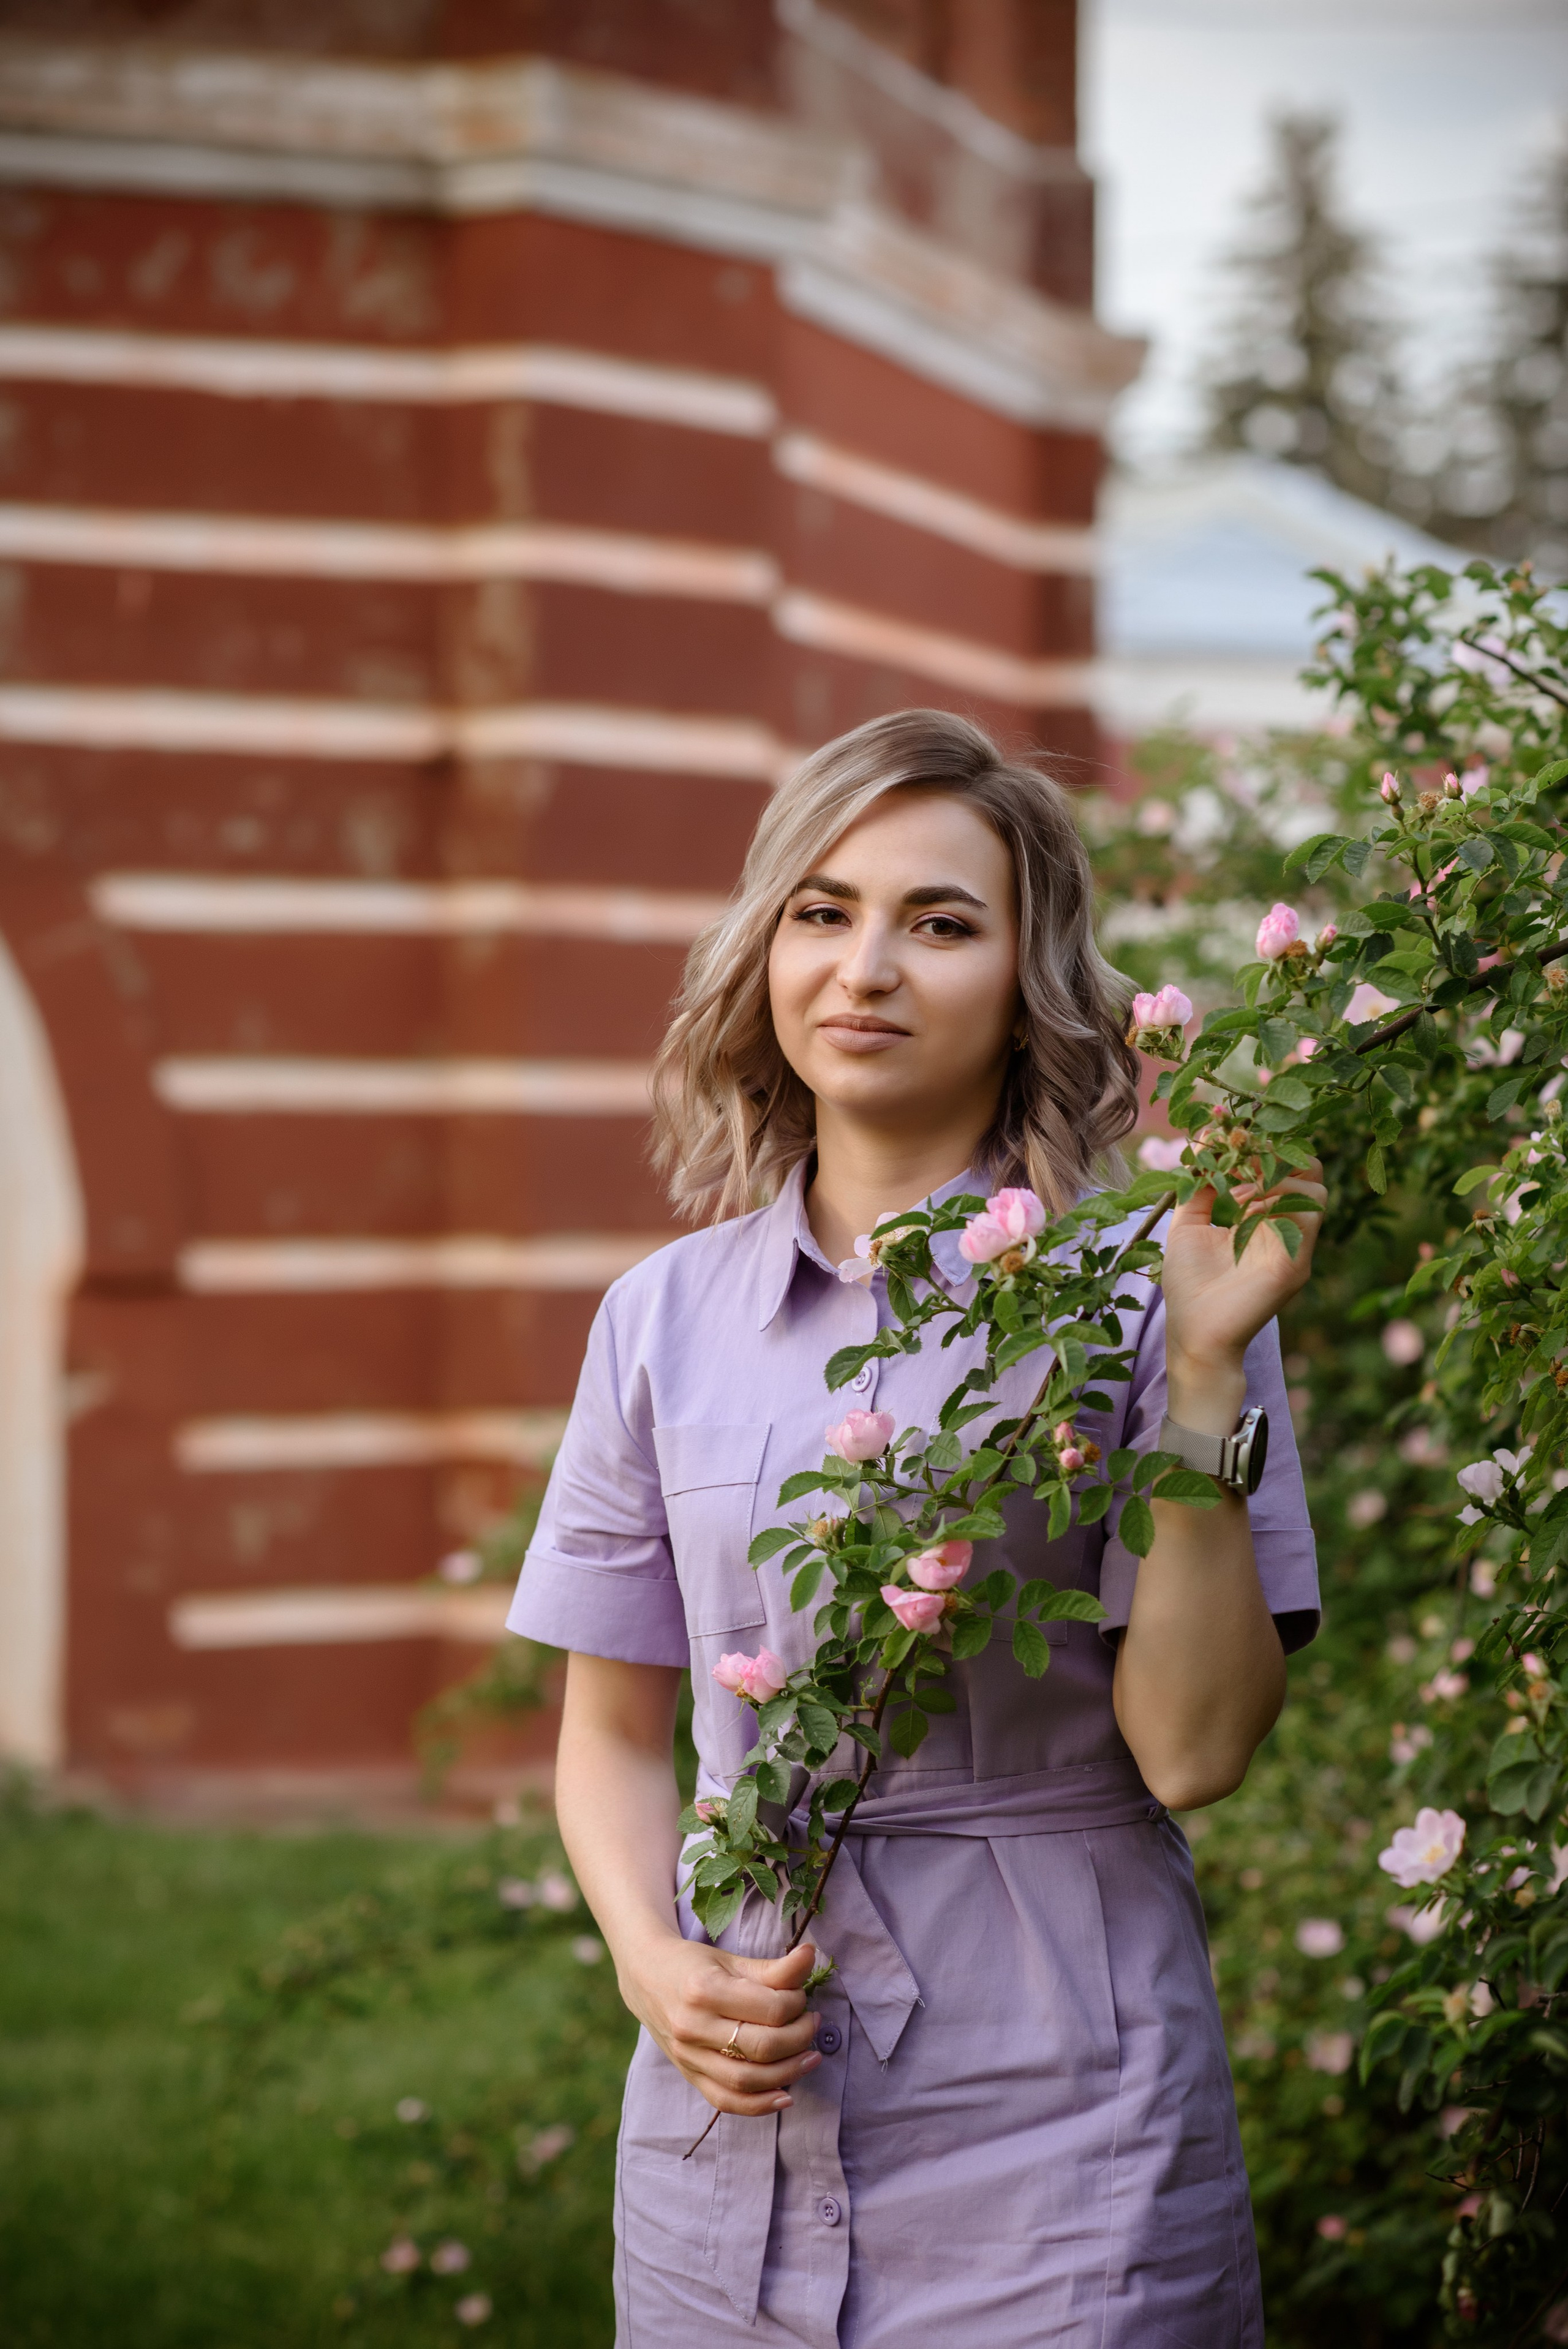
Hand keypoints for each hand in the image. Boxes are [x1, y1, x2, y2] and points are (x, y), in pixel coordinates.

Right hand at [616, 1932, 821, 2114]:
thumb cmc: (693, 1964)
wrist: (645, 1976)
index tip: (801, 1997)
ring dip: (789, 2072)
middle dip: (800, 2037)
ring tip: (810, 2056)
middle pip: (762, 2047)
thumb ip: (773, 1968)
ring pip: (747, 2080)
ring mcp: (688, 2056)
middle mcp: (693, 2027)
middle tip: (813, 2023)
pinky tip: (784, 2096)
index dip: (797, 2004)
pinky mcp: (688, 2075)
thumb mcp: (731, 1960)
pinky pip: (726, 2101)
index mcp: (704, 1990)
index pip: (769, 2009)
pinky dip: (758, 2105)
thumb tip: (811, 1956)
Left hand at [1161, 1156, 1324, 1426]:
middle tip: (1241, 1150)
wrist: (1194, 1333)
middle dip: (1276, 1152)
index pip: (1280, 1165)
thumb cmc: (1189, 1283)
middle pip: (1309, 1169)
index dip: (1261, 1142)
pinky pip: (1307, 1217)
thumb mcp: (1188, 1222)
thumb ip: (1199, 1182)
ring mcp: (1295, 1244)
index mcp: (1261, 1213)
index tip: (1229, 1127)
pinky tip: (1248, 1206)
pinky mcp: (1296, 1263)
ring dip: (1278, 1175)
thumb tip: (1207, 1135)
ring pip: (1316, 1188)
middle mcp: (1284, 1226)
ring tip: (1242, 1182)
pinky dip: (1280, 1201)